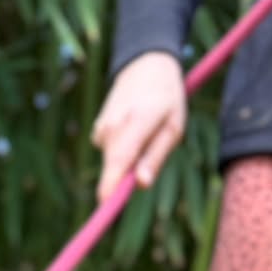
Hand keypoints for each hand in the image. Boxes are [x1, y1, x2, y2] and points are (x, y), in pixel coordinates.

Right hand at [90, 52, 187, 199]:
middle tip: (152, 147)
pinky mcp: (98, 131)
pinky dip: (121, 149)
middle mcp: (114, 126)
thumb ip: (156, 157)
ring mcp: (102, 128)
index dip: (111, 187)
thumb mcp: (174, 127)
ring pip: (114, 162)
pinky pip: (110, 153)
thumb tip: (140, 185)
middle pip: (115, 169)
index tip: (105, 206)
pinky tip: (131, 128)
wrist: (146, 64)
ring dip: (129, 159)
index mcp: (136, 123)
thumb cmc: (167, 97)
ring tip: (144, 132)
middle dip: (130, 176)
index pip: (119, 161)